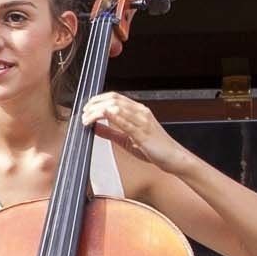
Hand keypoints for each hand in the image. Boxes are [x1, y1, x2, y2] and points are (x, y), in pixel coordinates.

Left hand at [80, 91, 195, 175]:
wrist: (174, 158)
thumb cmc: (155, 149)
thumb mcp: (127, 139)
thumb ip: (111, 132)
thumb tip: (94, 127)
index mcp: (138, 111)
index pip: (115, 97)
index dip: (98, 99)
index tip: (86, 107)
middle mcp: (141, 112)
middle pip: (113, 99)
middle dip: (94, 103)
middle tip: (83, 112)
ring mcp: (142, 121)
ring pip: (116, 107)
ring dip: (97, 111)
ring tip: (86, 119)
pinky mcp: (143, 133)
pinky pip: (125, 121)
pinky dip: (110, 117)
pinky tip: (100, 118)